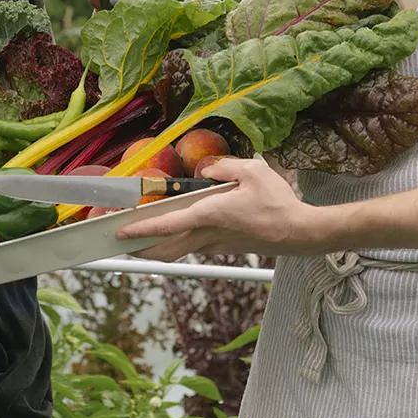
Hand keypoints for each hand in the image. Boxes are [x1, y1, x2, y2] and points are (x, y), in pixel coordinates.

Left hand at [114, 156, 335, 259]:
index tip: (120, 230)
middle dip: (139, 249)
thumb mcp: (253, 170)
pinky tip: (170, 236)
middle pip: (165, 248)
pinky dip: (174, 245)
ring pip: (177, 250)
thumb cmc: (277, 202)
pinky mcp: (224, 248)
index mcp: (210, 215)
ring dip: (155, 248)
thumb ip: (224, 166)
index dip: (140, 228)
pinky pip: (191, 247)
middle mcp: (208, 234)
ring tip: (136, 241)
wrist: (299, 233)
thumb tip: (207, 169)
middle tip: (118, 244)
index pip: (167, 224)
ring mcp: (215, 244)